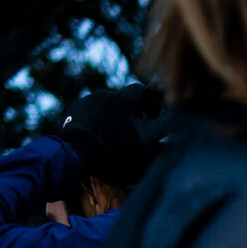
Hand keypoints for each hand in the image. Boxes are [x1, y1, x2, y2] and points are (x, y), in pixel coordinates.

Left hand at [50, 82, 167, 191]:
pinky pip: (92, 116)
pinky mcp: (72, 115)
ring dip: (116, 120)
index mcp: (119, 98)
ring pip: (107, 108)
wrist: (74, 156)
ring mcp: (84, 104)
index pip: (141, 90)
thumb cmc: (113, 150)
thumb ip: (161, 128)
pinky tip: (102, 140)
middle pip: (124, 100)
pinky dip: (100, 124)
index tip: (156, 119)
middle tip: (140, 132)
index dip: (152, 103)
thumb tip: (174, 120)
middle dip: (134, 114)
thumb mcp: (143, 142)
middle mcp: (100, 95)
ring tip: (119, 139)